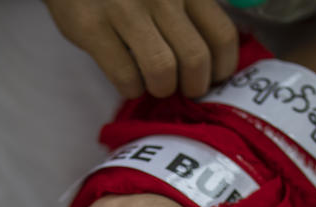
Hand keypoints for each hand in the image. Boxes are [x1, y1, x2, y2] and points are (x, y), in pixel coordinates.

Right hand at [43, 0, 238, 98]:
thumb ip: (193, 8)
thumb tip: (216, 57)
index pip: (222, 36)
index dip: (222, 67)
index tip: (214, 77)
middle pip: (196, 60)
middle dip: (193, 86)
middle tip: (183, 87)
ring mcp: (125, 9)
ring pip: (162, 71)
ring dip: (162, 89)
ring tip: (154, 84)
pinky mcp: (92, 27)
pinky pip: (125, 76)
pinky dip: (132, 89)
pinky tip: (128, 80)